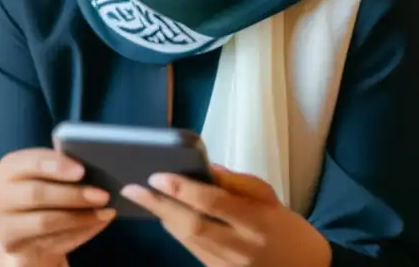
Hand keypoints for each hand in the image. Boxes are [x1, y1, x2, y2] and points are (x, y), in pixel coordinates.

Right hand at [0, 148, 115, 266]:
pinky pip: (48, 242)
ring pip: (43, 221)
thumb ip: (66, 170)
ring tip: (104, 212)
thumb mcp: (51, 177)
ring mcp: (1, 221)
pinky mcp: (10, 244)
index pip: (30, 162)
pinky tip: (94, 225)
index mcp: (9, 166)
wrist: (28, 230)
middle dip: (73, 194)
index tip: (82, 170)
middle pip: (36, 193)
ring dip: (79, 217)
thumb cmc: (45, 193)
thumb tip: (98, 172)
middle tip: (103, 195)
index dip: (56, 165)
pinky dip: (76, 234)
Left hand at [121, 165, 331, 266]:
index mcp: (258, 222)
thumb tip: (203, 167)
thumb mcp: (269, 197)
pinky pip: (192, 250)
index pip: (214, 203)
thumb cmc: (286, 227)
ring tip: (142, 197)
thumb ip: (236, 183)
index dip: (183, 190)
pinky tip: (164, 215)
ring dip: (162, 217)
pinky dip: (175, 231)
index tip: (157, 176)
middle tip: (132, 189)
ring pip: (187, 240)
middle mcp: (241, 248)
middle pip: (192, 226)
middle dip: (158, 206)